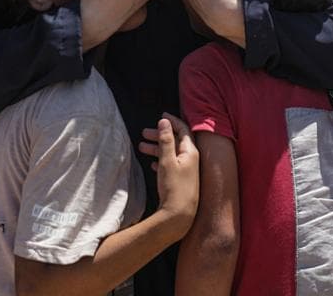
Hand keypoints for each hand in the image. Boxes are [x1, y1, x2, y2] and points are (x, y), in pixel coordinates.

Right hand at [139, 113, 199, 237]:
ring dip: (157, 148)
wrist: (179, 216)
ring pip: (171, 153)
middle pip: (176, 141)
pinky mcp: (182, 181)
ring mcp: (188, 171)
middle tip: (144, 133)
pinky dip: (161, 161)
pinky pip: (171, 165)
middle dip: (160, 135)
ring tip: (141, 147)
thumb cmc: (174, 187)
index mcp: (190, 152)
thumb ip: (166, 140)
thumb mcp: (167, 160)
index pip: (183, 129)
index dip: (172, 121)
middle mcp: (192, 160)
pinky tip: (152, 164)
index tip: (161, 116)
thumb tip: (164, 121)